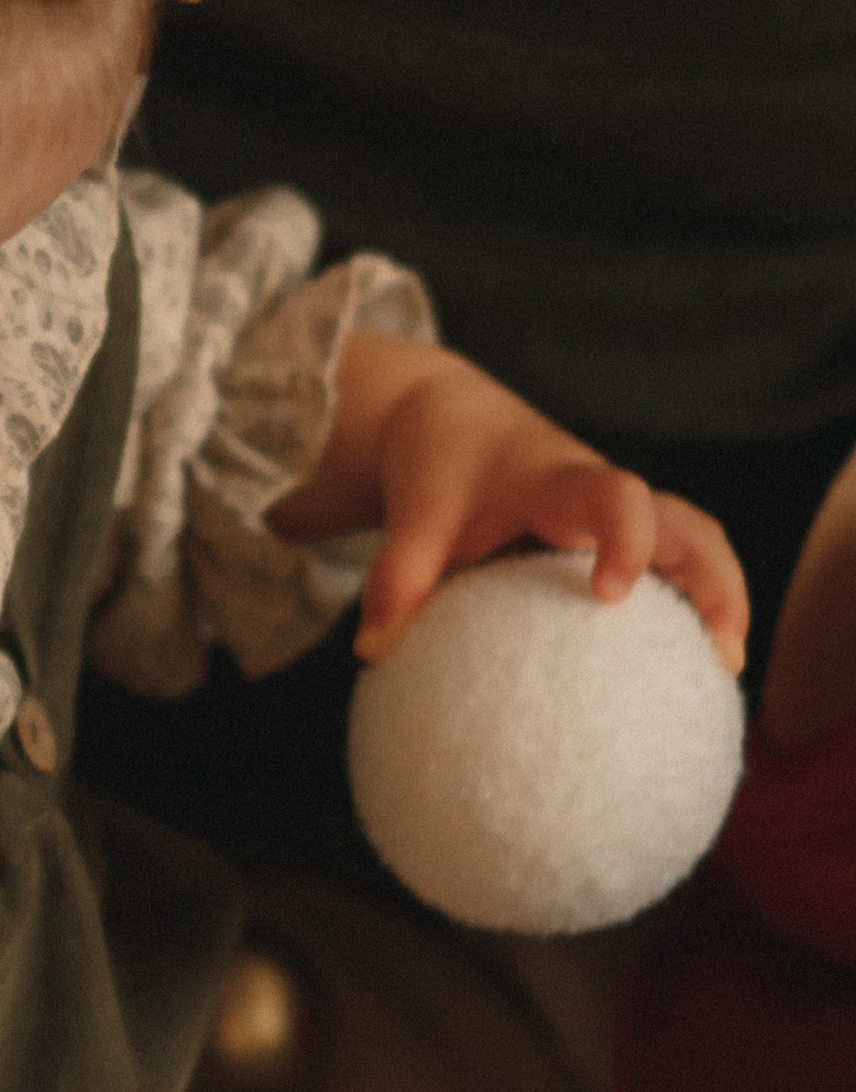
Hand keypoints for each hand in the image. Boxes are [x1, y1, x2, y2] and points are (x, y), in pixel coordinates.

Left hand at [272, 333, 749, 676]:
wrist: (454, 418)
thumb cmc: (440, 464)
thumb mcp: (415, 508)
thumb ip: (397, 573)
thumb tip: (371, 650)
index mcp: (557, 480)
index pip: (611, 496)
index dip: (624, 540)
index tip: (611, 593)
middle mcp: (604, 493)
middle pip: (688, 523)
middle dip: (715, 580)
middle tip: (720, 654)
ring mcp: (620, 515)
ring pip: (694, 544)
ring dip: (718, 600)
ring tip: (720, 672)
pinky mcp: (619, 536)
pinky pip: (670, 567)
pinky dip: (686, 608)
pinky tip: (679, 671)